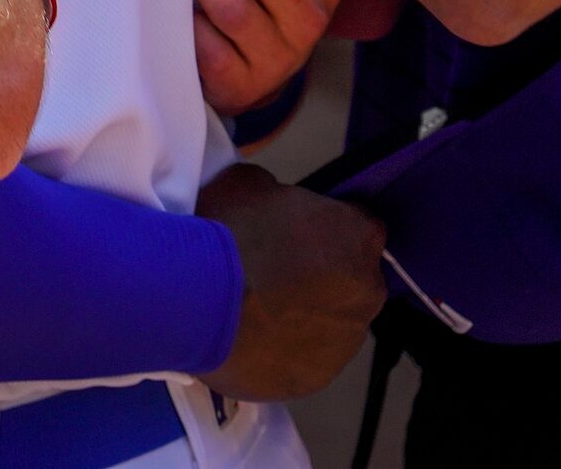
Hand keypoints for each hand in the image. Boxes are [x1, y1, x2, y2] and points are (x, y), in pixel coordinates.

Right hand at [196, 164, 385, 401]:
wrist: (193, 299)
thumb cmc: (225, 232)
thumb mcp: (246, 184)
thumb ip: (278, 196)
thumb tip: (275, 209)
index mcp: (356, 235)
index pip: (356, 226)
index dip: (324, 229)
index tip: (294, 233)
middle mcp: (368, 289)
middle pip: (351, 278)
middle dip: (322, 275)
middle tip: (273, 272)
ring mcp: (346, 340)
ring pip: (331, 323)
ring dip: (305, 315)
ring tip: (255, 311)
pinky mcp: (318, 377)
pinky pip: (307, 359)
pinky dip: (287, 349)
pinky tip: (251, 339)